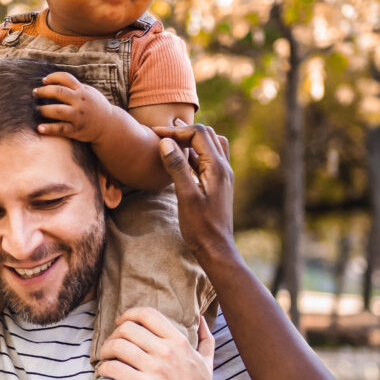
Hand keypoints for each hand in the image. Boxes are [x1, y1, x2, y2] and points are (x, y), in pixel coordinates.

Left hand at [34, 72, 114, 141]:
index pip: (66, 78)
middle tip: (35, 93)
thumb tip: (53, 80)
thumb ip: (75, 87)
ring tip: (36, 109)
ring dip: (44, 110)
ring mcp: (79, 116)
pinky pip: (61, 129)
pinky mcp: (77, 130)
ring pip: (58, 111)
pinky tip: (39, 128)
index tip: (44, 81)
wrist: (109, 125)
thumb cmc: (95, 106)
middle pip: (59, 92)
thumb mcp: (89, 93)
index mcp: (83, 91)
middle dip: (44, 91)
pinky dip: (50, 129)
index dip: (53, 77)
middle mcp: (81, 102)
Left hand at [98, 309, 226, 379]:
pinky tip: (105, 374)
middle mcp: (167, 352)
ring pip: (117, 346)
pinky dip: (104, 369)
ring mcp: (155, 370)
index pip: (147, 314)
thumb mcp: (207, 362)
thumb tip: (202, 318)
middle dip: (113, 335)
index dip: (129, 315)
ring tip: (106, 359)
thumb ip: (206, 338)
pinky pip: (114, 369)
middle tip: (111, 347)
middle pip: (127, 329)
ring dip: (105, 351)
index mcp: (179, 342)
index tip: (121, 324)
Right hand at [153, 120, 236, 264]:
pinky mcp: (218, 183)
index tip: (155, 133)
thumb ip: (177, 167)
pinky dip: (195, 152)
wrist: (216, 248)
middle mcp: (224, 167)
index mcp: (217, 167)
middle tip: (161, 133)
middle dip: (183, 131)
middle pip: (206, 134)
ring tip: (171, 140)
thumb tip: (165, 142)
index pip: (198, 134)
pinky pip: (209, 158)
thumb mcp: (185, 195)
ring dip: (191, 139)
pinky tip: (181, 159)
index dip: (176, 131)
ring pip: (210, 144)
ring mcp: (223, 175)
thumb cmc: (200, 226)